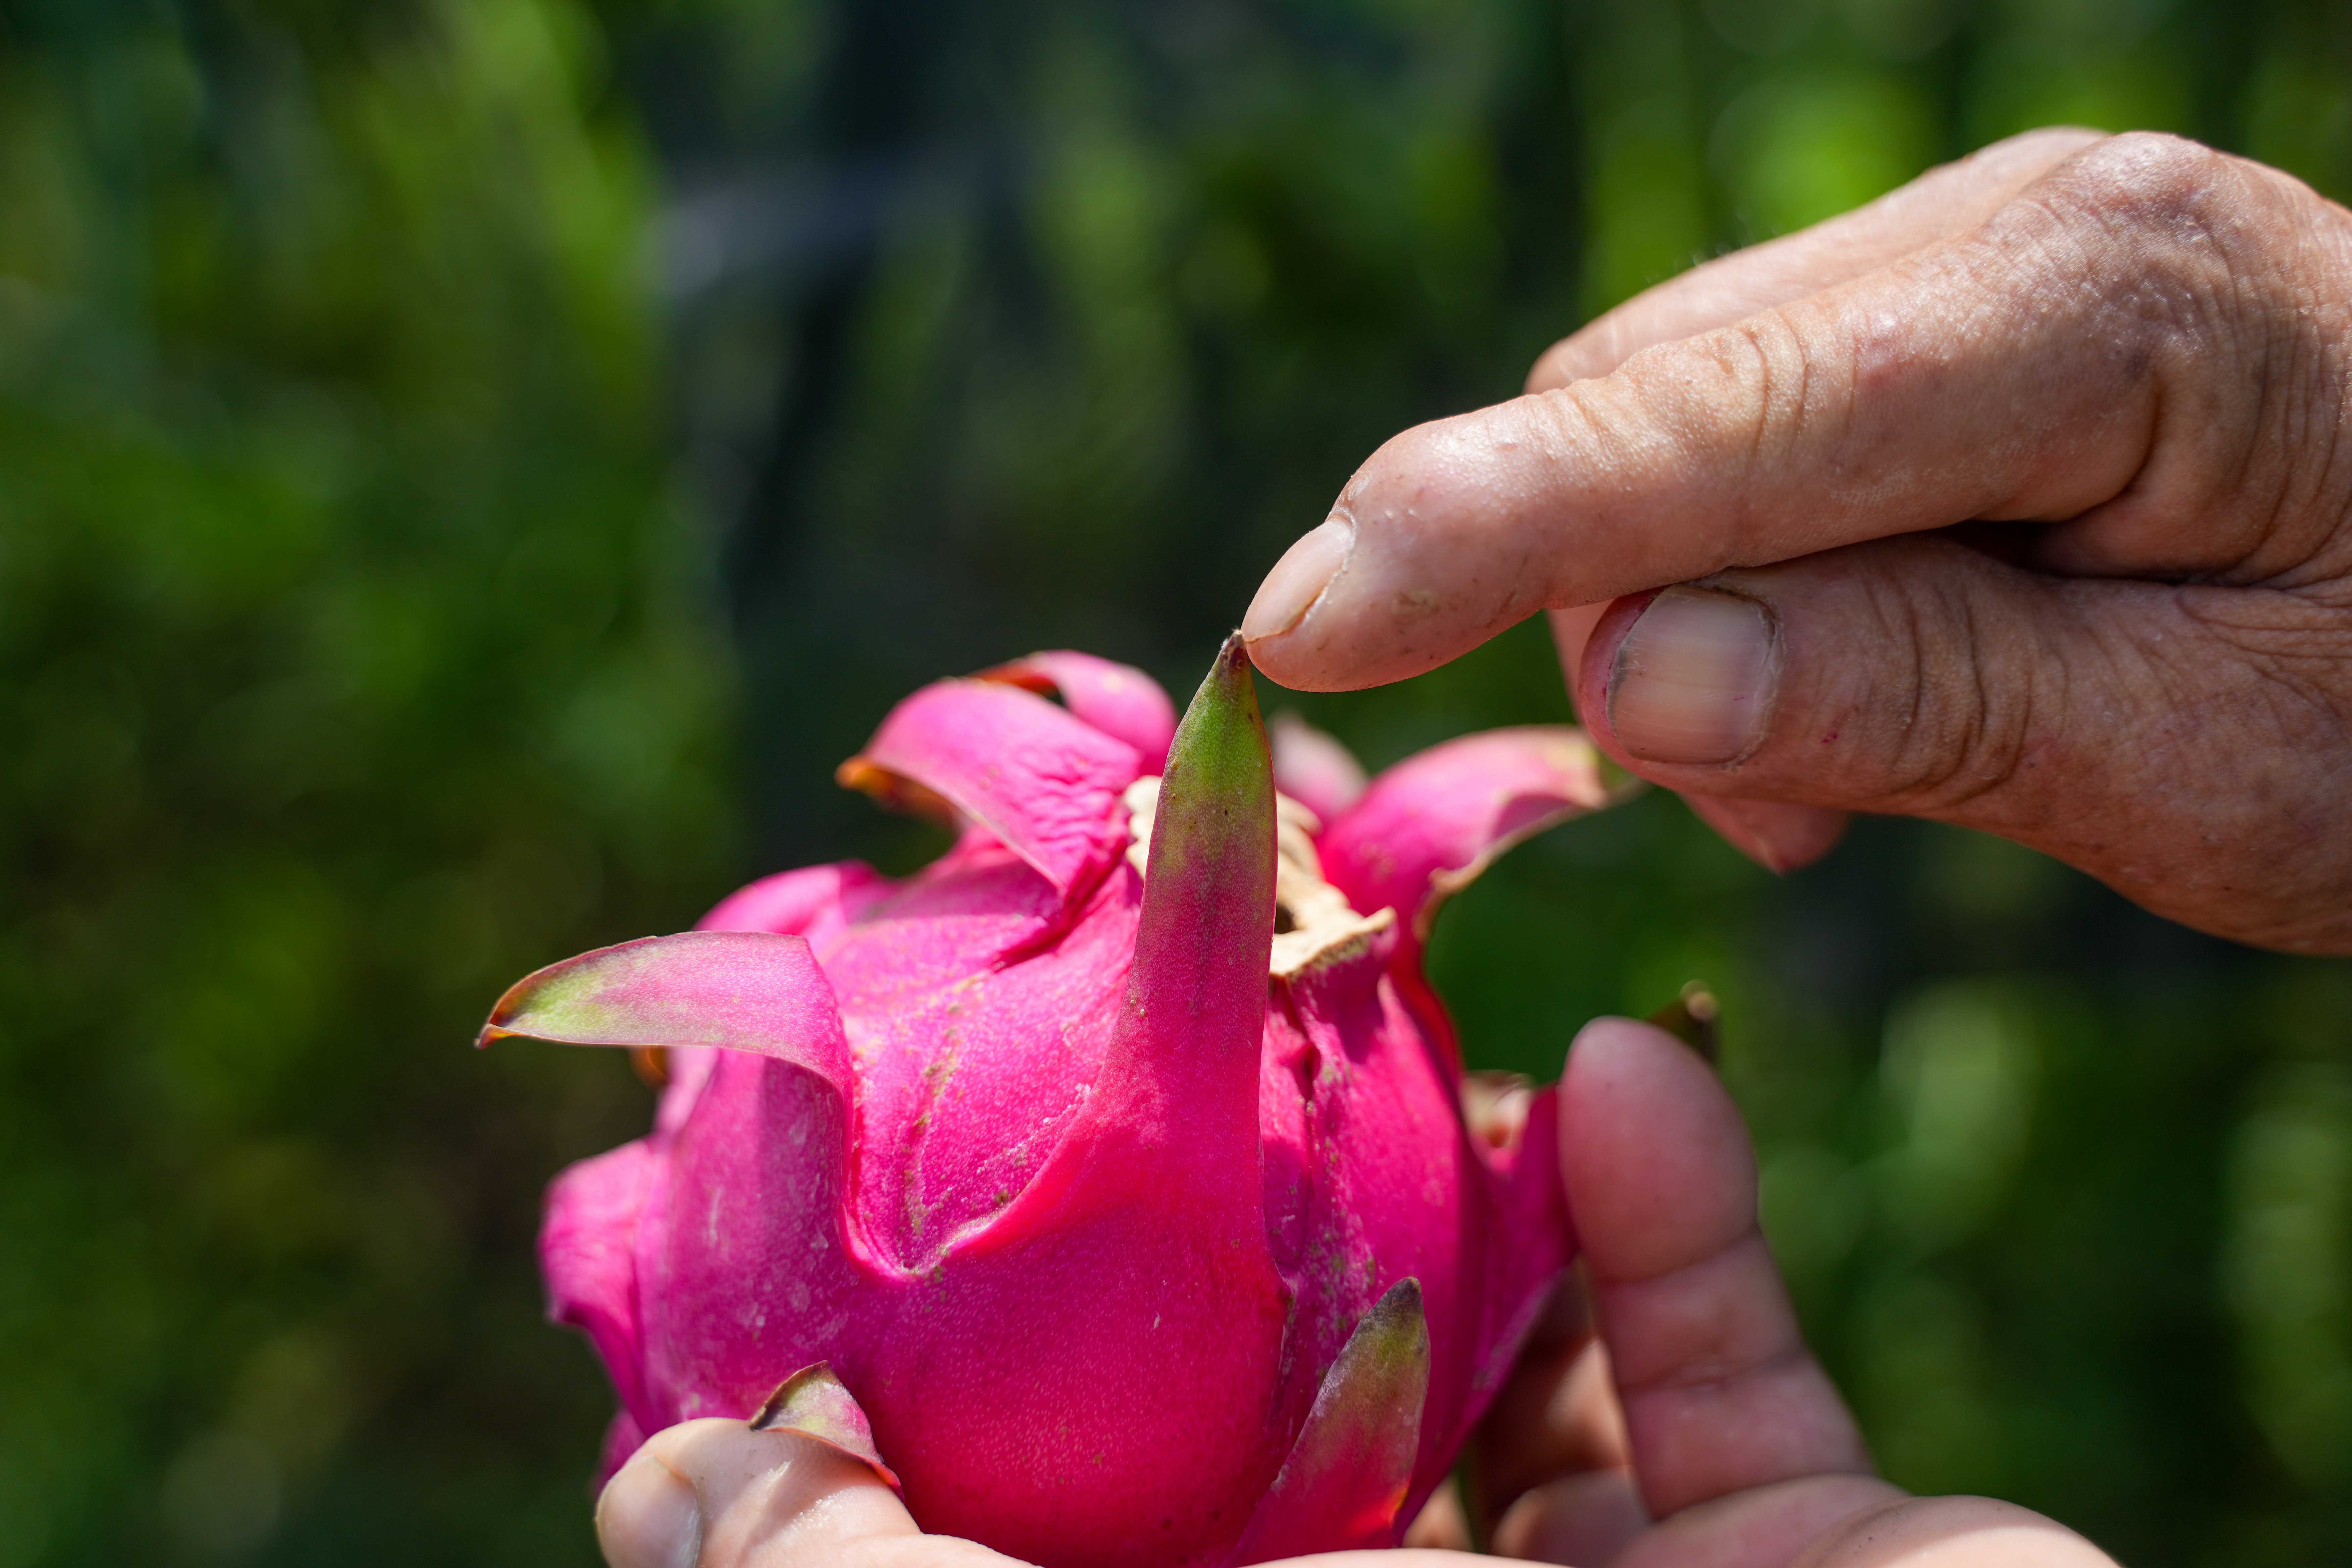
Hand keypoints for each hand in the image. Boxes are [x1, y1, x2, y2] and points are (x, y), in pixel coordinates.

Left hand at [589, 1020, 2113, 1567]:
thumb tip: (679, 1485)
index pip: (1071, 1524)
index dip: (967, 1389)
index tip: (926, 1165)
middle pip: (1291, 1395)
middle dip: (1245, 1198)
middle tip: (1183, 985)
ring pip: (1504, 1342)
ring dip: (1473, 1160)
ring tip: (1412, 976)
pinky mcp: (1802, 1540)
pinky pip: (1713, 1358)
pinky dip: (1677, 1212)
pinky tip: (1638, 1074)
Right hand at [1241, 127, 2351, 953]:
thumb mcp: (2215, 761)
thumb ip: (1928, 702)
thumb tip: (1636, 679)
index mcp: (2106, 303)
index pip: (1719, 421)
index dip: (1492, 529)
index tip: (1294, 631)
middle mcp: (2015, 224)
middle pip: (1659, 408)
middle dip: (1626, 616)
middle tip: (1781, 830)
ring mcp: (1971, 252)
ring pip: (1669, 421)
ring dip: (1685, 617)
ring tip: (1842, 781)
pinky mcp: (1939, 314)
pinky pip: (1736, 432)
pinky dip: (1735, 580)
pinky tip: (1848, 685)